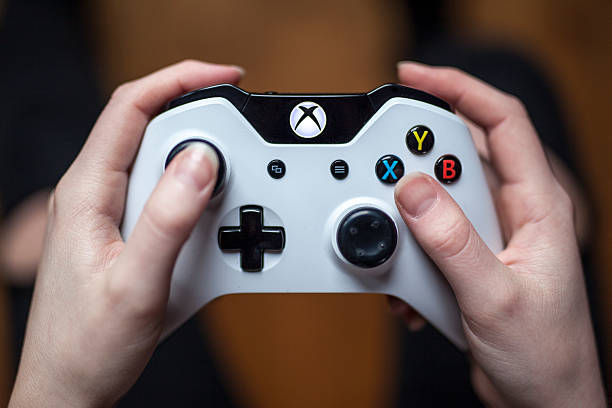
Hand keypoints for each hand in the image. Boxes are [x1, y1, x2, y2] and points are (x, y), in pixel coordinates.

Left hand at [9, 60, 242, 407]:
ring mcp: (108, 211)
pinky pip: (163, 195)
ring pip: (161, 163)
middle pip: (150, 129)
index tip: (225, 78)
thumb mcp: (137, 282)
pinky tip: (211, 217)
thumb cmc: (89, 343)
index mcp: (86, 191)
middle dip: (201, 122)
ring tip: (231, 188)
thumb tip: (201, 160)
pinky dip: (195, 194)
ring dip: (201, 165)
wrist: (72, 386)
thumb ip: (169, 219)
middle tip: (242, 141)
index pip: (130, 108)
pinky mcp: (123, 230)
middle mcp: (94, 193)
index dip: (179, 80)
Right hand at [392, 62, 604, 406]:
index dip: (460, 89)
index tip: (414, 78)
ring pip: (437, 197)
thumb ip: (452, 242)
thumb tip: (413, 192)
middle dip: (416, 159)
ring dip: (407, 218)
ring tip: (397, 247)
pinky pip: (427, 234)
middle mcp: (512, 212)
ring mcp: (488, 234)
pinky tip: (409, 287)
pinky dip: (407, 252)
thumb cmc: (543, 355)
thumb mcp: (493, 296)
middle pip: (459, 154)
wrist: (541, 401)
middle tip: (385, 174)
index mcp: (537, 206)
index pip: (503, 123)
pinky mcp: (467, 257)